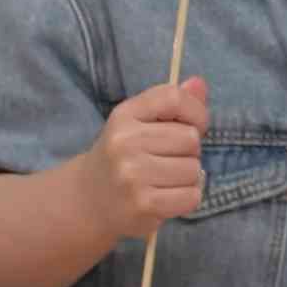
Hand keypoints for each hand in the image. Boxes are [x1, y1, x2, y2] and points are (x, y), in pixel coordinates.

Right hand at [83, 76, 209, 239]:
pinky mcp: (143, 204)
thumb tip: (199, 83)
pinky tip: (166, 197)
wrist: (87, 200)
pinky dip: (187, 198)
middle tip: (168, 159)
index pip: (174, 98)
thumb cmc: (122, 156)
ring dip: (188, 177)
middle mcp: (125, 142)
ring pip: (193, 169)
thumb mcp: (139, 123)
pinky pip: (191, 195)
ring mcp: (132, 174)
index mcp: (124, 115)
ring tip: (164, 179)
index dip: (196, 111)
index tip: (194, 125)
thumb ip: (172, 103)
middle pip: (190, 138)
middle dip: (189, 150)